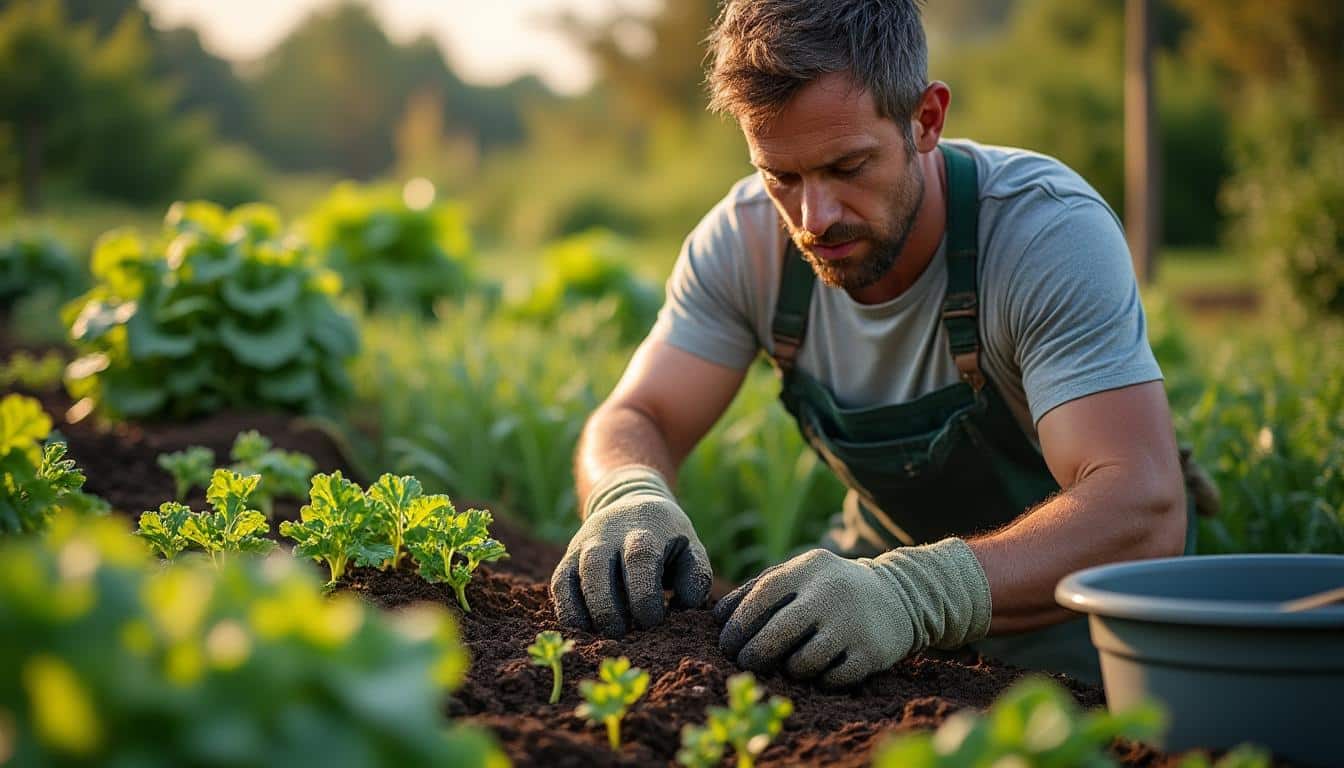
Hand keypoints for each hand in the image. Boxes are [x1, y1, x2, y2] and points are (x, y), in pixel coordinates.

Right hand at [550, 465, 712, 635]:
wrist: (629, 502)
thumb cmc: (667, 537)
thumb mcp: (691, 547)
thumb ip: (696, 577)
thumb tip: (684, 607)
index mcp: (644, 530)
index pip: (640, 560)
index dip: (644, 594)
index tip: (653, 621)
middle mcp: (607, 535)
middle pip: (598, 569)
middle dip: (608, 608)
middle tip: (623, 635)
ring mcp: (583, 546)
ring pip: (572, 578)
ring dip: (585, 612)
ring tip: (603, 637)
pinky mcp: (568, 559)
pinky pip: (559, 586)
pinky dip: (566, 611)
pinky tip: (583, 631)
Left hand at [713, 539, 991, 686]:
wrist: (899, 596)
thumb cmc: (830, 589)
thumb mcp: (799, 575)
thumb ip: (758, 589)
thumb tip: (716, 617)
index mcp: (807, 569)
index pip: (762, 596)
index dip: (739, 624)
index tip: (726, 644)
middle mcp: (830, 593)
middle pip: (778, 633)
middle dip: (754, 654)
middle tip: (745, 664)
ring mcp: (852, 624)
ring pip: (803, 662)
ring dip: (790, 669)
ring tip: (792, 664)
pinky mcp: (871, 653)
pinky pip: (831, 680)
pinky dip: (820, 680)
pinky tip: (822, 670)